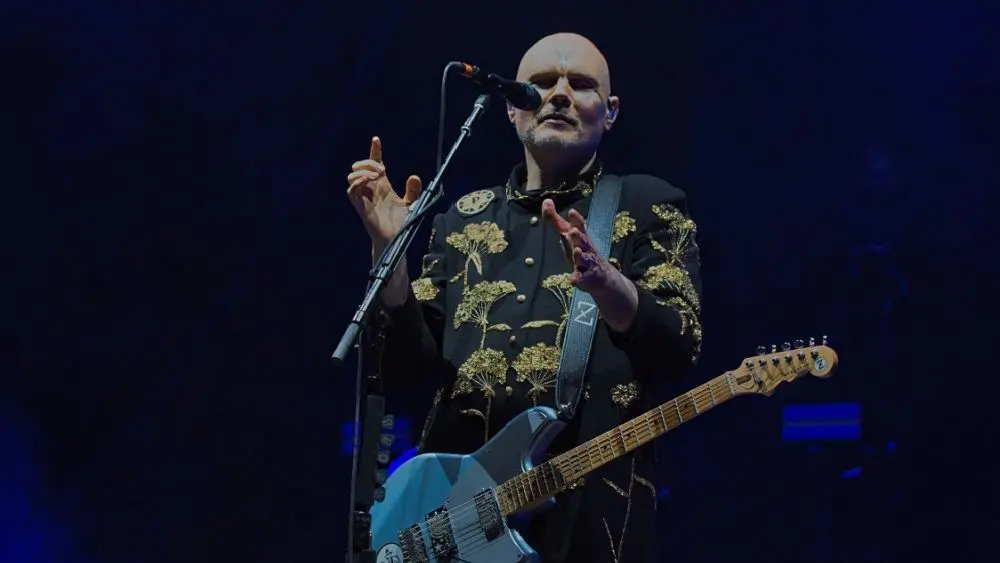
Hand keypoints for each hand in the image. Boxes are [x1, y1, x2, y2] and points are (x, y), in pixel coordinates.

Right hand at [346, 136, 422, 245]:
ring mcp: (364, 196)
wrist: (396, 238)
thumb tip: (414, 176)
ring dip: (363, 171)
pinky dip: (357, 183)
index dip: (375, 150)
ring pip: (352, 176)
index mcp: (382, 184)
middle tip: (382, 170)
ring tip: (377, 176)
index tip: (376, 139)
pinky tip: (369, 181)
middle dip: (368, 162)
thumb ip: (414, 189)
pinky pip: (351, 191)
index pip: (375, 163)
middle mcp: (371, 188)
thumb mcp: (411, 202)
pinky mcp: (360, 206)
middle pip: (360, 166)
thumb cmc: (401, 222)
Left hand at [542, 198, 638, 331]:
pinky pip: (582, 279)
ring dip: (580, 256)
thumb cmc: (581, 251)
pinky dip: (578, 279)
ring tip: (576, 252)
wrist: (603, 277)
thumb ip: (555, 220)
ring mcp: (588, 264)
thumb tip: (546, 200)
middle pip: (583, 242)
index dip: (576, 220)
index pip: (579, 227)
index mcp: (581, 237)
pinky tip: (574, 280)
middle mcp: (586, 249)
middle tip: (573, 231)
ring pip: (584, 260)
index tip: (572, 212)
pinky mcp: (587, 279)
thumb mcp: (567, 235)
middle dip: (579, 237)